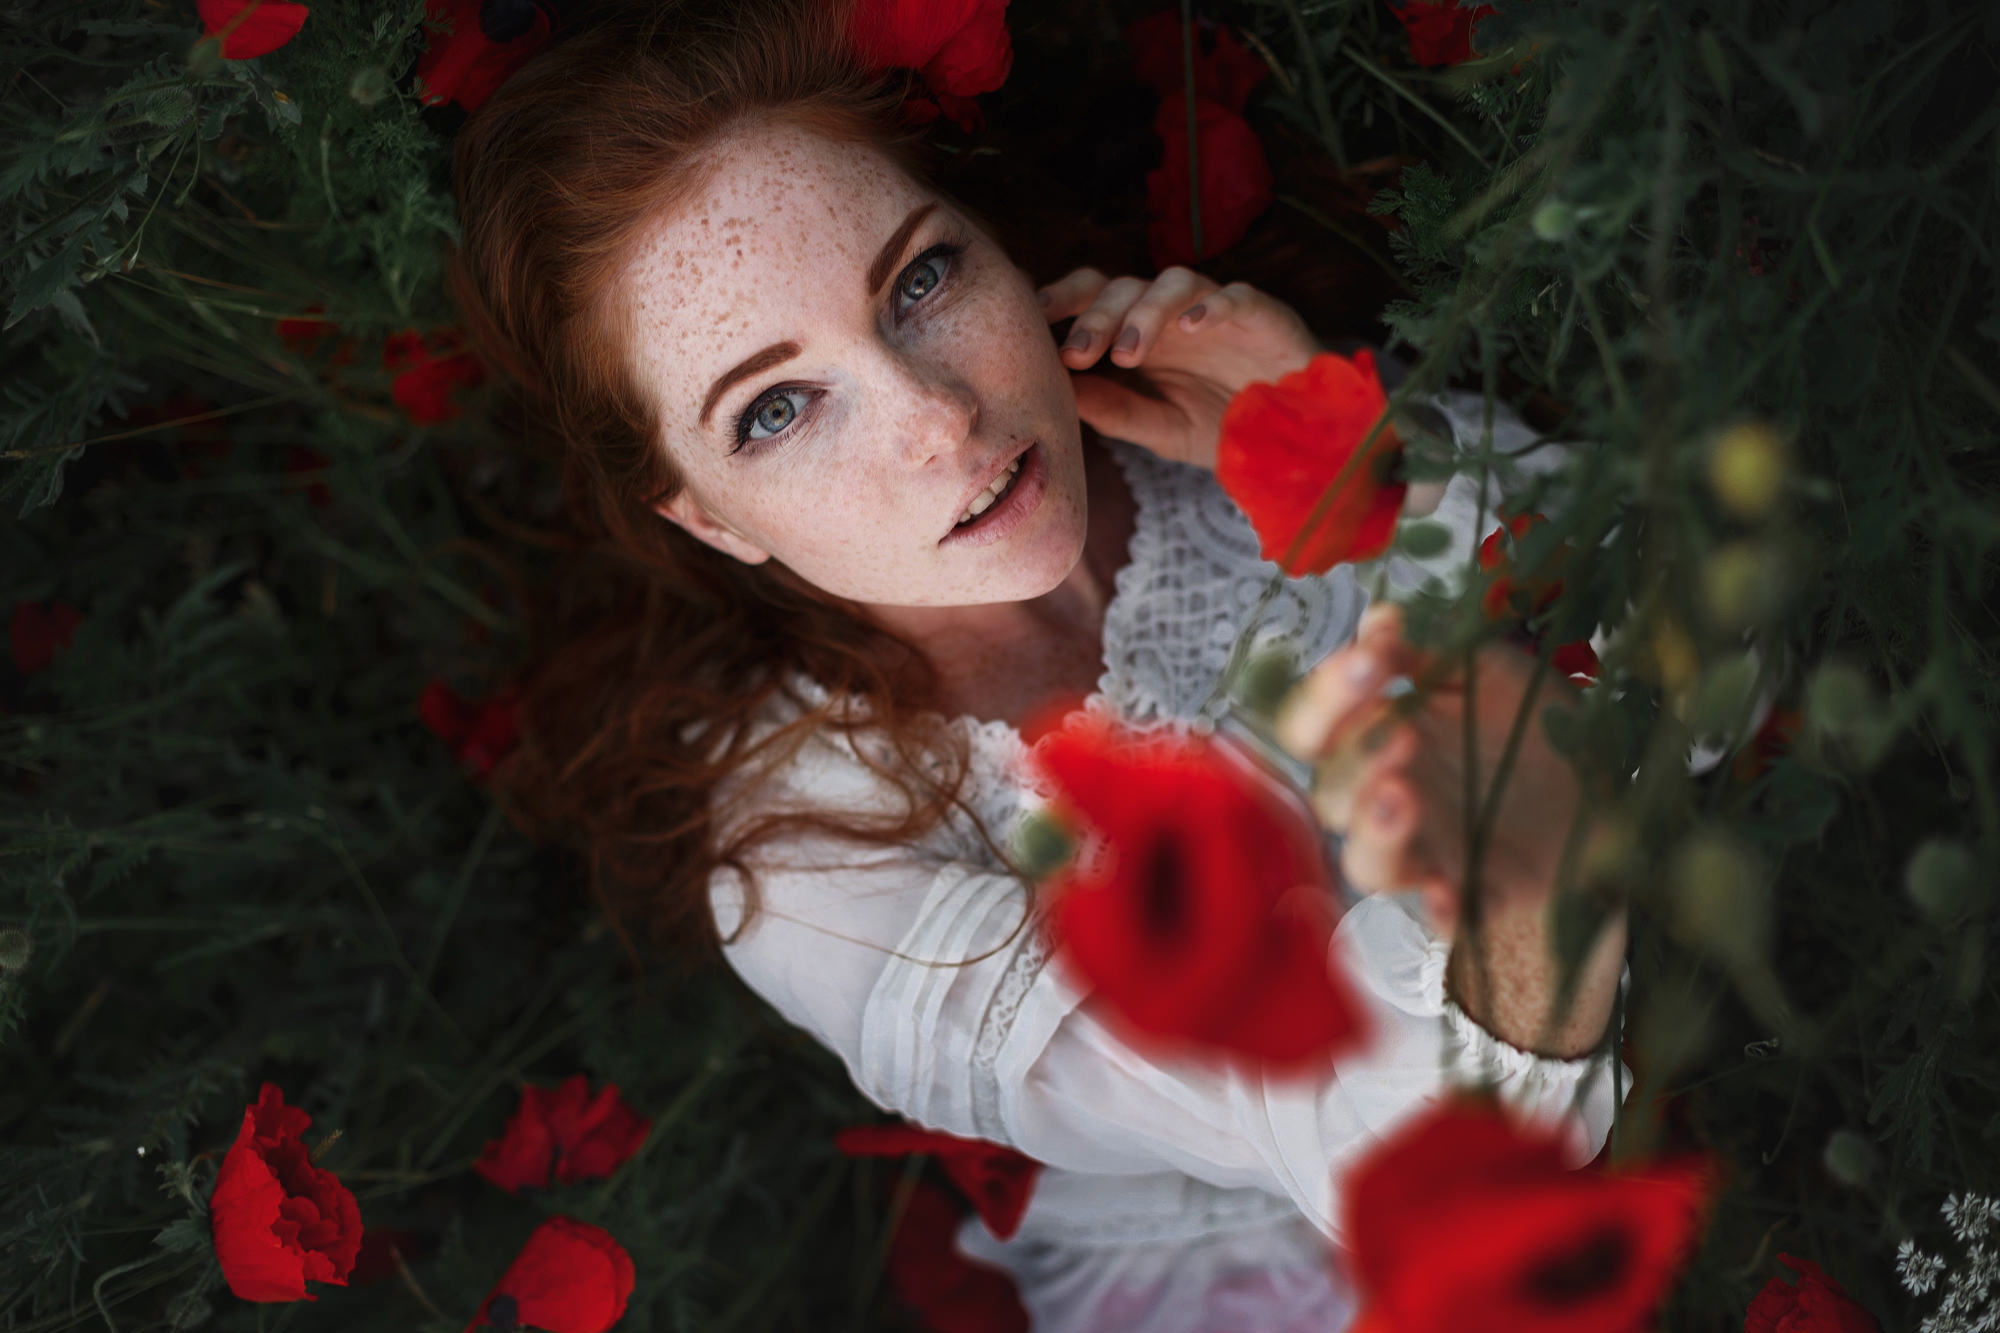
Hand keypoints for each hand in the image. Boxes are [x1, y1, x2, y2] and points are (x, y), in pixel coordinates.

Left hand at [1038, 266, 1320, 470]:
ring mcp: (1216, 310)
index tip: (1031, 321)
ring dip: (1144, 313)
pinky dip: (1212, 305)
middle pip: (1124, 286)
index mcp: (1141, 335)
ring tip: (1128, 355)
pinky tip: (1191, 327)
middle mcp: (1172, 315)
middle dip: (1095, 315)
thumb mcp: (1160, 429)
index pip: (1093, 298)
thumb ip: (1114, 410)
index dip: (1062, 300)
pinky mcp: (1261, 314)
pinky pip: (1236, 295)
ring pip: (1173, 281)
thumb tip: (1058, 391)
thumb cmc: (1222, 427)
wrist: (1293, 440)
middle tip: (1076, 355)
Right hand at [1273, 603, 1624, 1056]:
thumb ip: (1429, 651)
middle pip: (1331, 794)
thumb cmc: (1533, 728)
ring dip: (1375, 833)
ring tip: (1402, 799)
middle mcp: (1386, 797)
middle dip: (1356, 763)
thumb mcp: (1489, 672)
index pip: (1316, 724)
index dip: (1327, 697)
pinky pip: (1436, 916)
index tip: (1370, 663)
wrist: (1602, 801)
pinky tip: (1447, 892)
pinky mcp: (1467, 897)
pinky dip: (1437, 908)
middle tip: (1401, 736)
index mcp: (1380, 735)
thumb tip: (1378, 621)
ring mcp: (1423, 853)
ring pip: (1364, 861)